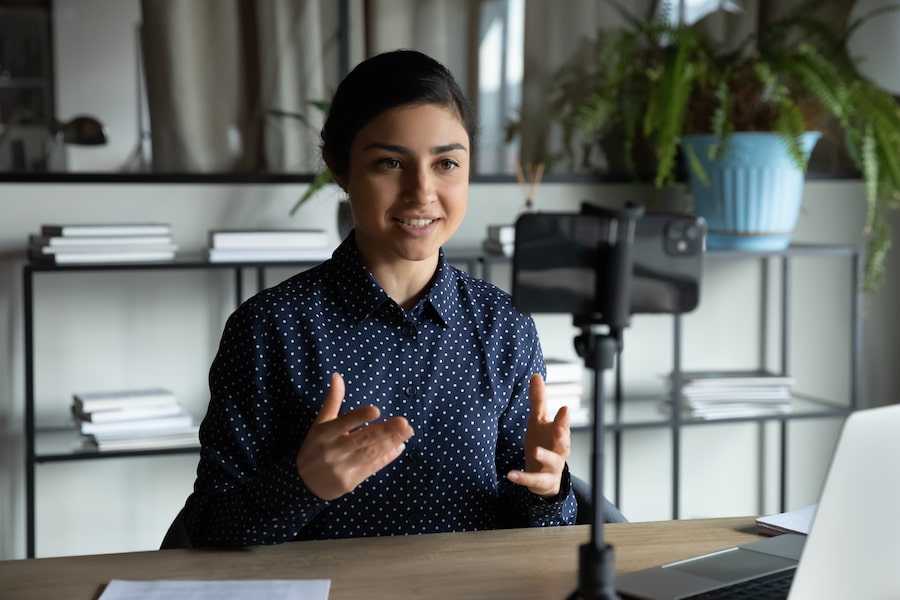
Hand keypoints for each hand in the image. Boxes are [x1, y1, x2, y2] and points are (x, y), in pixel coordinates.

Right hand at [296, 373, 414, 499]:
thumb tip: (337, 376)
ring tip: (407, 432)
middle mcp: (333, 451)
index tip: (377, 410)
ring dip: (390, 443)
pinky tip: (399, 447)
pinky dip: (386, 458)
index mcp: (324, 433)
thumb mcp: (320, 423)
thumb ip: (332, 401)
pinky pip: (372, 468)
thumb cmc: (315, 447)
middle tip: (404, 422)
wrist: (304, 484)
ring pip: (370, 454)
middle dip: (385, 431)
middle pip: (362, 439)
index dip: (359, 417)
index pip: (343, 422)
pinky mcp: (350, 482)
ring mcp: (342, 468)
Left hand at [507, 374, 570, 497]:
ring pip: (552, 462)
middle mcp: (559, 450)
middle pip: (563, 443)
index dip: (563, 418)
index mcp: (558, 434)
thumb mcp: (539, 421)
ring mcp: (551, 467)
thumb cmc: (543, 441)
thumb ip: (539, 400)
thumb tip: (536, 374)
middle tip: (561, 429)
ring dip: (544, 456)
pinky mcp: (541, 481)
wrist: (546, 476)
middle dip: (563, 436)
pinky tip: (510, 475)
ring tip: (534, 451)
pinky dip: (523, 478)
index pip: (562, 424)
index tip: (564, 408)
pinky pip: (532, 480)